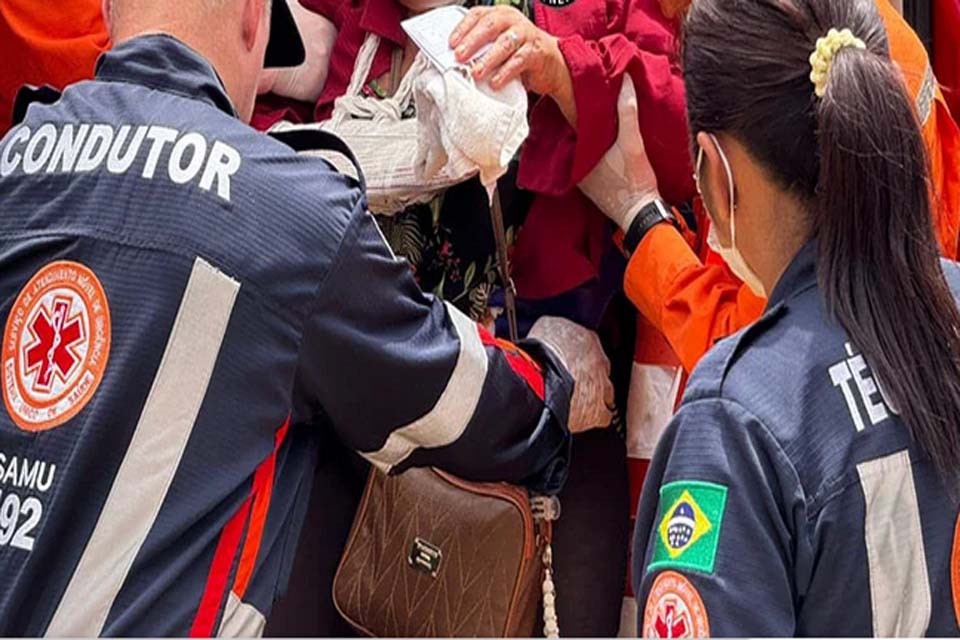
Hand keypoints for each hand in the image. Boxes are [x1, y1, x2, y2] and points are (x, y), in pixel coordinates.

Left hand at [449, 5, 570, 98]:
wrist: (551, 64)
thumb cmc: (520, 53)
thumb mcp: (499, 44)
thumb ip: (481, 46)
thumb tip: (454, 59)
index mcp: (500, 15)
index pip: (478, 14)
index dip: (463, 28)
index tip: (451, 43)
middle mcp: (513, 21)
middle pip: (490, 26)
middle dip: (472, 41)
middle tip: (459, 56)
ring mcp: (526, 35)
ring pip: (504, 43)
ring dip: (488, 59)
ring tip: (476, 72)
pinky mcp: (536, 52)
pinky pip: (519, 61)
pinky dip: (505, 72)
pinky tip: (495, 82)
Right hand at [528, 316, 614, 433]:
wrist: (542, 382)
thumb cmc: (542, 355)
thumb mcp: (545, 327)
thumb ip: (555, 329)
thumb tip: (550, 331)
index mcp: (588, 339)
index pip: (591, 342)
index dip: (580, 351)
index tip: (571, 355)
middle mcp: (600, 362)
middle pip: (602, 367)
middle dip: (590, 372)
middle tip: (573, 377)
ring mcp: (602, 387)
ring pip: (607, 391)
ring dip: (596, 394)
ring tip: (579, 398)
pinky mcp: (598, 412)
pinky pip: (603, 416)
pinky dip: (596, 417)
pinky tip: (584, 416)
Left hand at [578, 74, 660, 230]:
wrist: (641, 213)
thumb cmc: (635, 180)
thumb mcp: (633, 142)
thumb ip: (627, 111)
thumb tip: (624, 81)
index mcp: (578, 156)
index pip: (568, 126)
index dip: (573, 108)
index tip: (577, 92)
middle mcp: (575, 168)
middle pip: (574, 137)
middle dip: (580, 120)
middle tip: (586, 99)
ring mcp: (583, 178)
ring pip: (581, 150)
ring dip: (587, 136)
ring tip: (595, 116)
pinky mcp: (592, 186)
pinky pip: (588, 161)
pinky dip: (593, 150)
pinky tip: (603, 140)